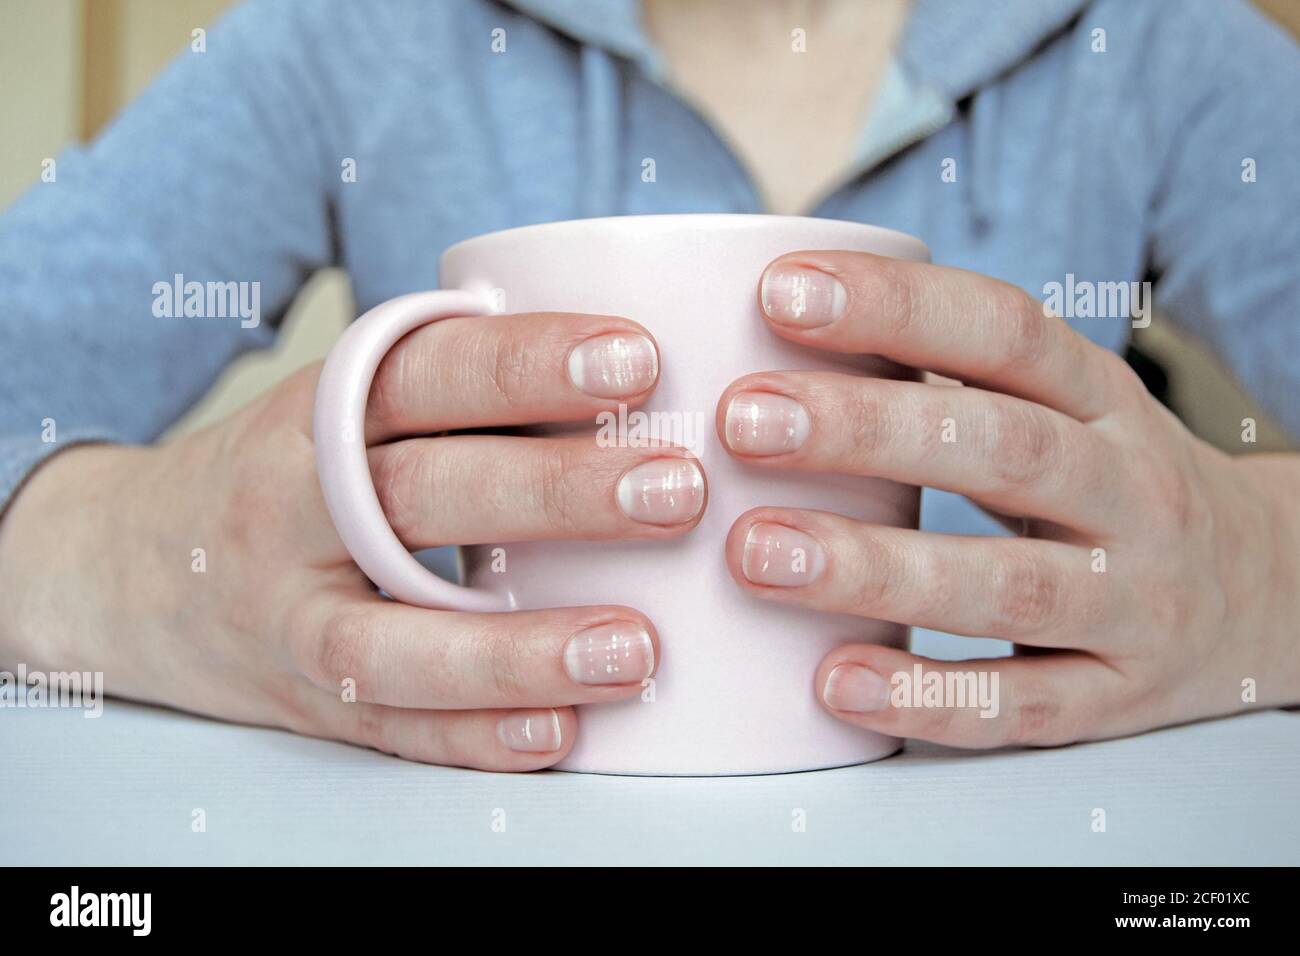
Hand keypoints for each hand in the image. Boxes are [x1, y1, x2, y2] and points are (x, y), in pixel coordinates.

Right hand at [0, 311, 705, 769]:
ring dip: (518, 649)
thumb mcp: (342, 408)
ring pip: (394, 642)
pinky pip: (389, 730)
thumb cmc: (288, 475)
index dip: (527, 363)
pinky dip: (473, 738)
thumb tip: (639, 369)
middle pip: (422, 495)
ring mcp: (289, 616)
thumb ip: (453, 394)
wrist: (129, 566)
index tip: (639, 360)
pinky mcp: (302, 702)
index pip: (425, 374)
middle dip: (553, 492)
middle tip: (676, 489)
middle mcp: (294, 509)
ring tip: (634, 648)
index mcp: (320, 414)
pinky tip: (558, 733)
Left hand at [719, 251, 1299, 746]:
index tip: (781, 293)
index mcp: (1103, 401)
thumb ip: (955, 383)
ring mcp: (1134, 601)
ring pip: (1009, 585)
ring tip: (756, 552)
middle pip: (1003, 448)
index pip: (1006, 331)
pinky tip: (836, 682)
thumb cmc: (1111, 486)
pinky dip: (929, 697)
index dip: (896, 305)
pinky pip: (1022, 706)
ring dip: (877, 570)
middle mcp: (1129, 491)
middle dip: (866, 431)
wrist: (1270, 593)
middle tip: (742, 421)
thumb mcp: (1065, 412)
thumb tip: (780, 338)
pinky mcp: (1117, 698)